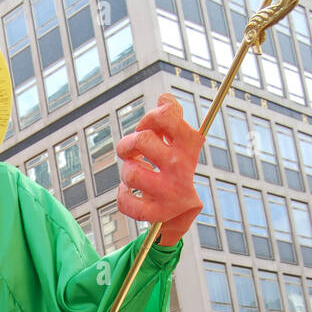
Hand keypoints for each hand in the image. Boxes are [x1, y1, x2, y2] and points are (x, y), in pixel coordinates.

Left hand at [116, 93, 203, 244]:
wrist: (181, 210)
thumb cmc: (173, 167)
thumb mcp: (178, 141)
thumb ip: (171, 116)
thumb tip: (164, 98)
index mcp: (189, 144)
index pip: (166, 114)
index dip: (149, 118)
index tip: (147, 128)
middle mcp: (182, 166)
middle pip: (142, 139)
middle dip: (128, 145)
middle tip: (132, 153)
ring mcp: (170, 191)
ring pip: (130, 172)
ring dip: (127, 171)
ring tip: (136, 174)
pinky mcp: (157, 213)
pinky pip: (125, 200)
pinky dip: (122, 196)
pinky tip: (130, 193)